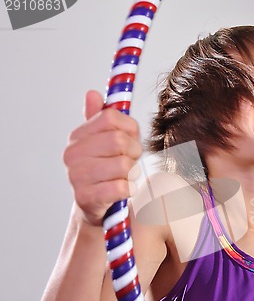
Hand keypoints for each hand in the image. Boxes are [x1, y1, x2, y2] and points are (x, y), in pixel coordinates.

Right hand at [63, 90, 142, 225]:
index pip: (111, 117)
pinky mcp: (85, 198)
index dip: (129, 129)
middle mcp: (72, 154)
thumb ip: (101, 119)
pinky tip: (122, 191)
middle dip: (134, 153)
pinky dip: (128, 190)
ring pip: (123, 165)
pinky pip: (121, 187)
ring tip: (125, 177)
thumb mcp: (104, 143)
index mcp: (77, 136)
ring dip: (132, 173)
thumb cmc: (105, 172)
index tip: (131, 139)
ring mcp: (76, 176)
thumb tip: (92, 93)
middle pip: (120, 141)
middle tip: (130, 162)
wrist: (96, 208)